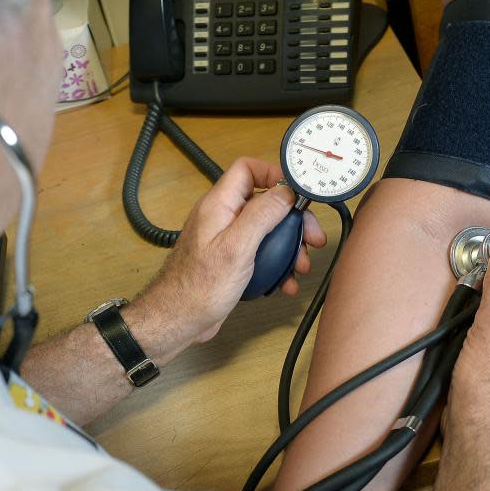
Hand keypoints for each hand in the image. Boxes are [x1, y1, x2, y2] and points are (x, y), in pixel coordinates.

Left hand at [130, 157, 326, 348]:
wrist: (178, 320)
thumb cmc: (198, 287)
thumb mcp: (236, 248)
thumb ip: (261, 215)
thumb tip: (285, 192)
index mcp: (219, 205)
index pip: (247, 170)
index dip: (275, 174)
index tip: (299, 193)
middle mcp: (222, 218)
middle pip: (264, 203)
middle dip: (292, 220)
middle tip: (312, 238)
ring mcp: (226, 240)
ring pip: (266, 231)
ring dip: (288, 247)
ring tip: (301, 266)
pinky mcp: (231, 261)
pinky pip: (260, 254)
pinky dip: (276, 265)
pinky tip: (285, 282)